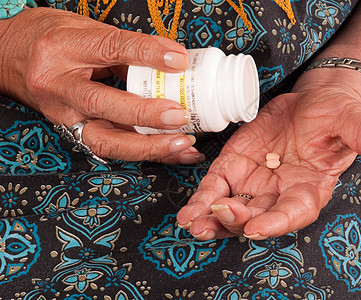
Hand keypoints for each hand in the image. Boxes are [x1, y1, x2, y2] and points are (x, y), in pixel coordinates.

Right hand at [0, 7, 202, 163]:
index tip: (179, 61)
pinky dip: (145, 152)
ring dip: (149, 147)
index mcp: (62, 49)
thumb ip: (125, 48)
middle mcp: (59, 85)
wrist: (9, 57)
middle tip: (180, 116)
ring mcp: (63, 115)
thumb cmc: (51, 41)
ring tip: (183, 145)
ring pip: (105, 140)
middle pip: (103, 104)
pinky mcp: (72, 132)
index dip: (147, 54)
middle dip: (146, 115)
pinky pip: (111, 149)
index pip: (110, 48)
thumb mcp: (85, 31)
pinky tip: (172, 152)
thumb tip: (171, 63)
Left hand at [177, 69, 360, 239]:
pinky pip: (215, 187)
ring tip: (192, 224)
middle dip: (236, 220)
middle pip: (256, 217)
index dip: (277, 222)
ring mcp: (255, 183)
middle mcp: (280, 193)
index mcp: (310, 189)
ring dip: (211, 219)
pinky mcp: (235, 166)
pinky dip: (201, 199)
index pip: (295, 213)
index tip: (258, 228)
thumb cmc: (337, 114)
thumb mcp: (353, 120)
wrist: (314, 103)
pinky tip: (187, 212)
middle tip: (219, 213)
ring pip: (231, 209)